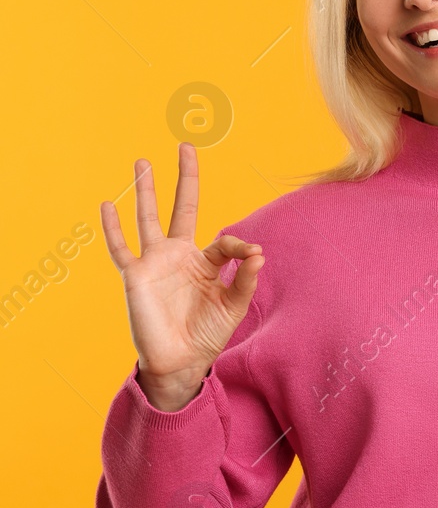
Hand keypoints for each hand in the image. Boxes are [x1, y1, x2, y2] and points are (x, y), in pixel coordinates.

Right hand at [101, 143, 264, 411]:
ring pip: (149, 218)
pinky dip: (113, 228)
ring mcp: (156, 262)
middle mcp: (179, 255)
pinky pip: (121, 247)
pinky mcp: (136, 275)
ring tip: (143, 161)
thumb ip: (246, 280)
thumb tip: (260, 252)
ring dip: (147, 190)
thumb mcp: (234, 307)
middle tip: (186, 146)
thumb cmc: (207, 333)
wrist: (181, 361)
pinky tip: (108, 204)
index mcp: (206, 262)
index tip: (252, 254)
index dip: (239, 244)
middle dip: (184, 178)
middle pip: (182, 208)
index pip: (224, 240)